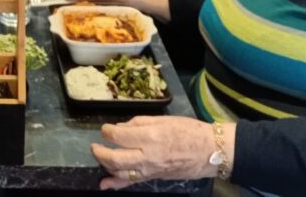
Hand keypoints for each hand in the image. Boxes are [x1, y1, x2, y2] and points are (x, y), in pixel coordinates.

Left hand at [91, 116, 225, 188]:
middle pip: (115, 158)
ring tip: (101, 157)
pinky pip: (133, 182)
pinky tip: (105, 184)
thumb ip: (139, 123)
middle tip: (95, 145)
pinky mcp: (154, 177)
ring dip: (105, 166)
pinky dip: (117, 184)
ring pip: (121, 172)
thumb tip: (120, 127)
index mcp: (151, 137)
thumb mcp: (164, 120)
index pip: (119, 136)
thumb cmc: (189, 131)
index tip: (105, 128)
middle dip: (100, 152)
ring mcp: (150, 169)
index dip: (107, 131)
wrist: (210, 151)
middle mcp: (148, 156)